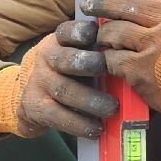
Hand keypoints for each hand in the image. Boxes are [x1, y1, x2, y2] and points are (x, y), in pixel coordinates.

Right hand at [0, 20, 117, 138]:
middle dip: (85, 63)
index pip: (68, 32)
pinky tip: (96, 128)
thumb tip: (132, 56)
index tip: (96, 34)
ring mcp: (39, 82)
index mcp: (59, 41)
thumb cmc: (67, 71)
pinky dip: (79, 124)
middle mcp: (46, 58)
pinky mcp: (35, 107)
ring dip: (90, 100)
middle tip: (105, 69)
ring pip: (64, 90)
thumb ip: (97, 51)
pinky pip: (58, 116)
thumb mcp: (76, 54)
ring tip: (112, 108)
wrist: (29, 95)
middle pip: (65, 59)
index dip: (81, 32)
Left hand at [81, 0, 160, 135]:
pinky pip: (111, 57)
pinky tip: (114, 59)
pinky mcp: (141, 69)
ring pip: (112, 30)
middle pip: (120, 2)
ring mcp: (154, 46)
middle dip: (99, 3)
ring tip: (106, 38)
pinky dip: (108, 58)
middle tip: (88, 4)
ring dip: (104, 35)